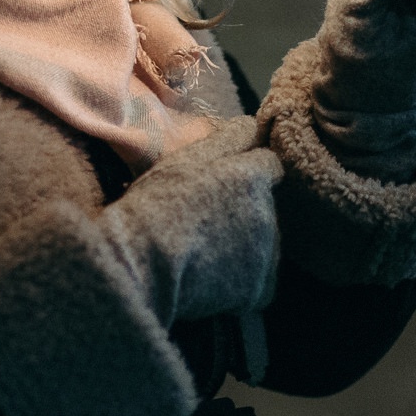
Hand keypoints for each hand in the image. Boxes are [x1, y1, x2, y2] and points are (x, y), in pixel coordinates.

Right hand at [95, 115, 281, 324]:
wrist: (145, 264)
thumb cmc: (159, 204)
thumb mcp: (187, 158)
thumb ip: (227, 138)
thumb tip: (253, 125)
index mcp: (252, 176)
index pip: (270, 164)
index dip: (248, 171)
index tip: (225, 182)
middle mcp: (269, 213)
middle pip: (266, 206)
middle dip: (247, 209)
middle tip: (207, 219)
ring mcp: (267, 254)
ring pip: (265, 243)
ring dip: (245, 244)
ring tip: (205, 252)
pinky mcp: (260, 290)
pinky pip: (260, 282)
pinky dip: (244, 281)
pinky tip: (213, 279)